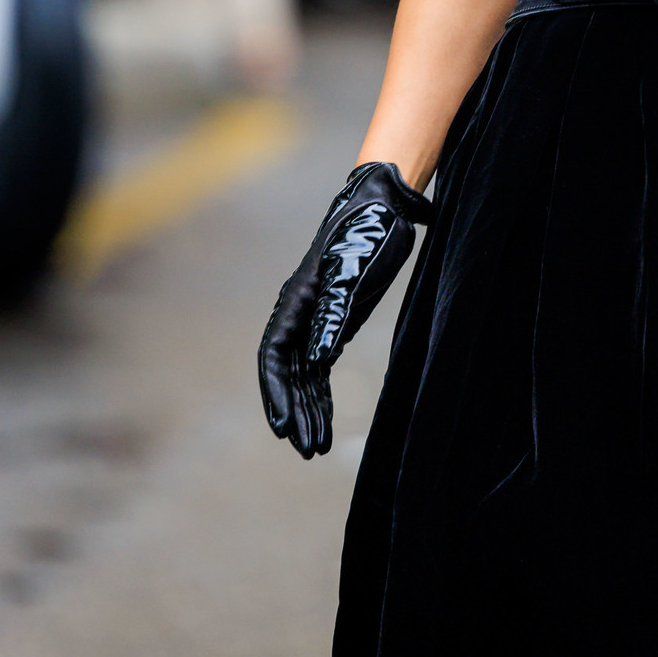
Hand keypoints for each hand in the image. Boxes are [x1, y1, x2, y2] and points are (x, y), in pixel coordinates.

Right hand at [257, 161, 433, 458]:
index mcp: (295, 302)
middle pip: (288, 374)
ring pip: (305, 376)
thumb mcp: (351, 275)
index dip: (276, 393)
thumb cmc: (364, 234)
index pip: (274, 357)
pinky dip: (323, 396)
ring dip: (310, 411)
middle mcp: (299, 315)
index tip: (283, 428)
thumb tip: (316, 362)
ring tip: (318, 447)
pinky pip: (321, 369)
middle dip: (295, 412)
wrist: (383, 207)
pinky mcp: (336, 322)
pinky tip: (326, 420)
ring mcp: (317, 320)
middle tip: (308, 450)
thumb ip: (333, 316)